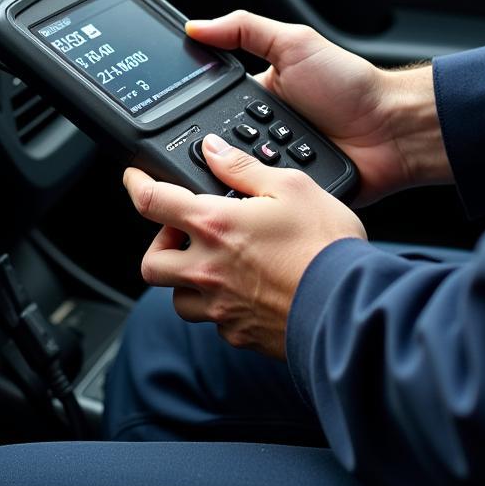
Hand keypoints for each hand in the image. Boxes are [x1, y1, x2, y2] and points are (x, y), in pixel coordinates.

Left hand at [124, 133, 365, 357]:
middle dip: (160, 245)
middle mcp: (208, 270)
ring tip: (214, 264)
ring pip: (178, 298)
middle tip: (184, 233)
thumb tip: (214, 150)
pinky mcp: (239, 334)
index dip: (136, 185)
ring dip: (186, 280)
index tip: (134, 179)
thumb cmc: (324, 247)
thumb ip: (244, 168)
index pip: (153, 202)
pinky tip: (245, 290)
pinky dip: (219, 305)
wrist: (350, 309)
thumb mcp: (291, 187)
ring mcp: (221, 308)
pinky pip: (214, 321)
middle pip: (151, 262)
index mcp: (216, 226)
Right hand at [187, 11, 449, 203]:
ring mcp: (276, 164)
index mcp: (254, 98)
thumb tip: (196, 25)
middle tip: (231, 140)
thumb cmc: (350, 84)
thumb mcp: (294, 43)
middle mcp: (261, 133)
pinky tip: (264, 189)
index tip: (186, 116)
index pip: (210, 108)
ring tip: (250, 163)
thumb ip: (244, 29)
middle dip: (220, 146)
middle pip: (219, 146)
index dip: (198, 113)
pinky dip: (264, 194)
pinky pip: (266, 198)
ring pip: (237, 175)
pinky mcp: (291, 193)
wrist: (393, 128)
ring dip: (241, 171)